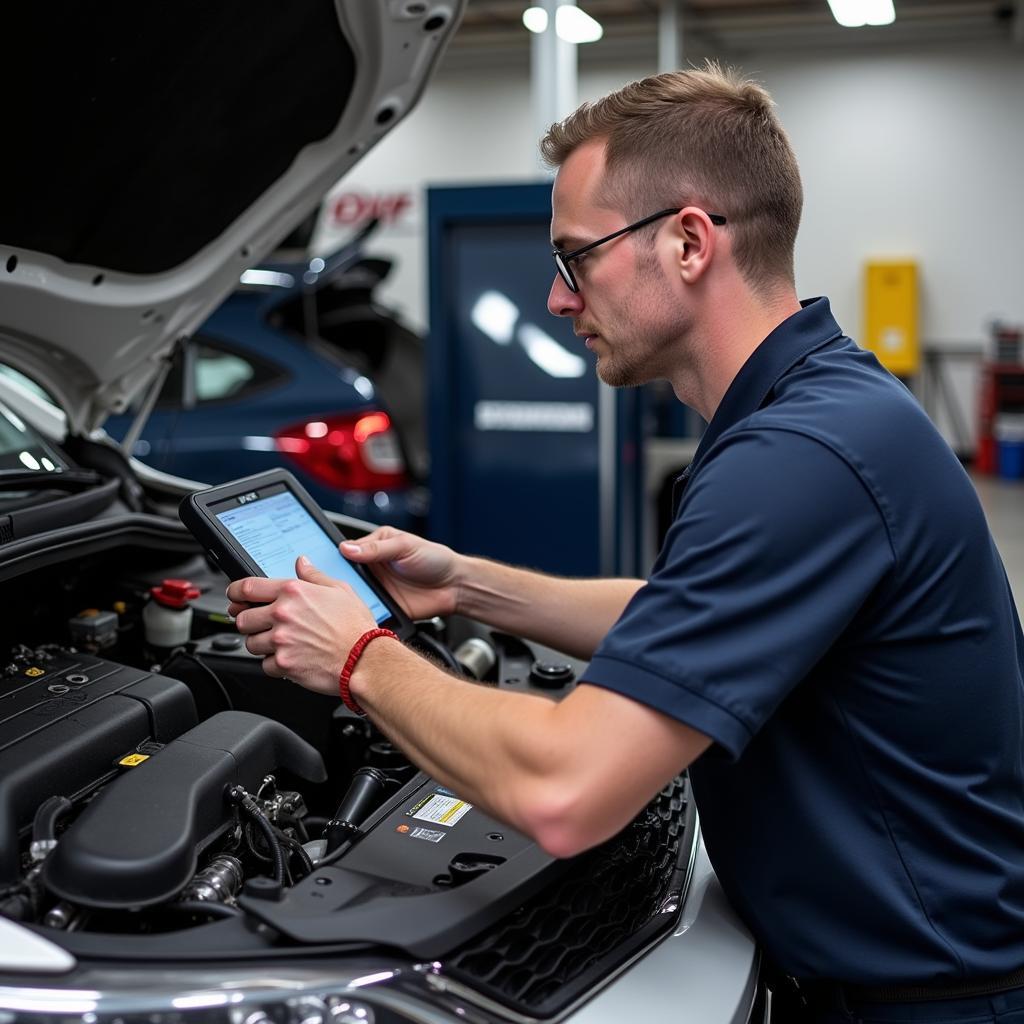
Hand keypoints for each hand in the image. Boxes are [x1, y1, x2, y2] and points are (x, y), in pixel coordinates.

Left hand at [226, 556, 377, 693]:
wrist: (366, 659)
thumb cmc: (356, 627)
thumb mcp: (340, 590)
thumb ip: (314, 575)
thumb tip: (301, 563)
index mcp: (293, 592)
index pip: (246, 587)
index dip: (234, 592)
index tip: (234, 597)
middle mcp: (283, 614)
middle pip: (242, 618)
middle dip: (249, 622)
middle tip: (262, 625)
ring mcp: (281, 641)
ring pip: (250, 643)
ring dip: (261, 644)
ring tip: (281, 643)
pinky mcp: (283, 664)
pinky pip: (264, 665)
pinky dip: (274, 664)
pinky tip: (291, 658)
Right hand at [339, 526, 461, 619]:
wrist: (454, 586)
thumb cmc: (435, 559)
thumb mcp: (405, 546)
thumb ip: (376, 548)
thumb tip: (347, 548)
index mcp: (373, 547)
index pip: (344, 551)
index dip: (332, 557)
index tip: (319, 562)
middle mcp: (371, 568)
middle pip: (343, 575)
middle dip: (334, 580)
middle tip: (327, 584)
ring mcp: (376, 589)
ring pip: (351, 595)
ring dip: (345, 598)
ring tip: (339, 600)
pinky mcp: (383, 608)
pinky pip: (366, 612)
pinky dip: (359, 614)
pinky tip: (356, 613)